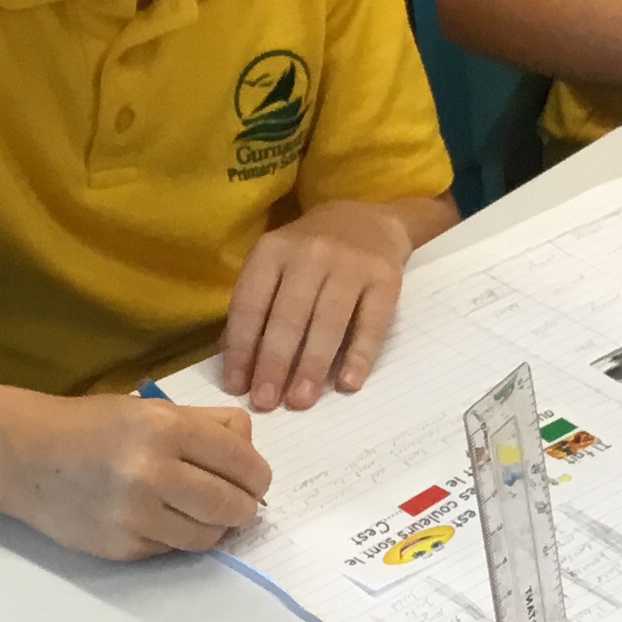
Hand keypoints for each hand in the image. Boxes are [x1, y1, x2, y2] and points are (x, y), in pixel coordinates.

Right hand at [3, 395, 271, 559]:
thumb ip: (207, 424)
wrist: (25, 456)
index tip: (254, 480)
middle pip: (233, 506)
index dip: (257, 476)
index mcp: (165, 428)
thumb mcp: (151, 407)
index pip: (242, 462)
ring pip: (208, 536)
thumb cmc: (92, 426)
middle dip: (244, 507)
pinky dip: (179, 537)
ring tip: (202, 512)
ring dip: (215, 527)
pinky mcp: (122, 547)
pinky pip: (173, 549)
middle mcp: (152, 472)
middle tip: (238, 502)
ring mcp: (135, 515)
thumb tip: (251, 453)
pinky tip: (163, 518)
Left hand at [216, 202, 415, 410]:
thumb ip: (256, 306)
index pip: (251, 304)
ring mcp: (351, 264)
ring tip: (300, 401)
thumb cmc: (309, 255)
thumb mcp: (275, 265)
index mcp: (273, 250)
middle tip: (266, 401)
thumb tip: (236, 363)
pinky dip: (359, 356)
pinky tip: (347, 384)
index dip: (242, 347)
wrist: (367, 220)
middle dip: (274, 363)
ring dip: (312, 366)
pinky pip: (371, 324)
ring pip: (327, 322)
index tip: (237, 386)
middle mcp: (311, 253)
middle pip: (289, 316)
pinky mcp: (386, 278)